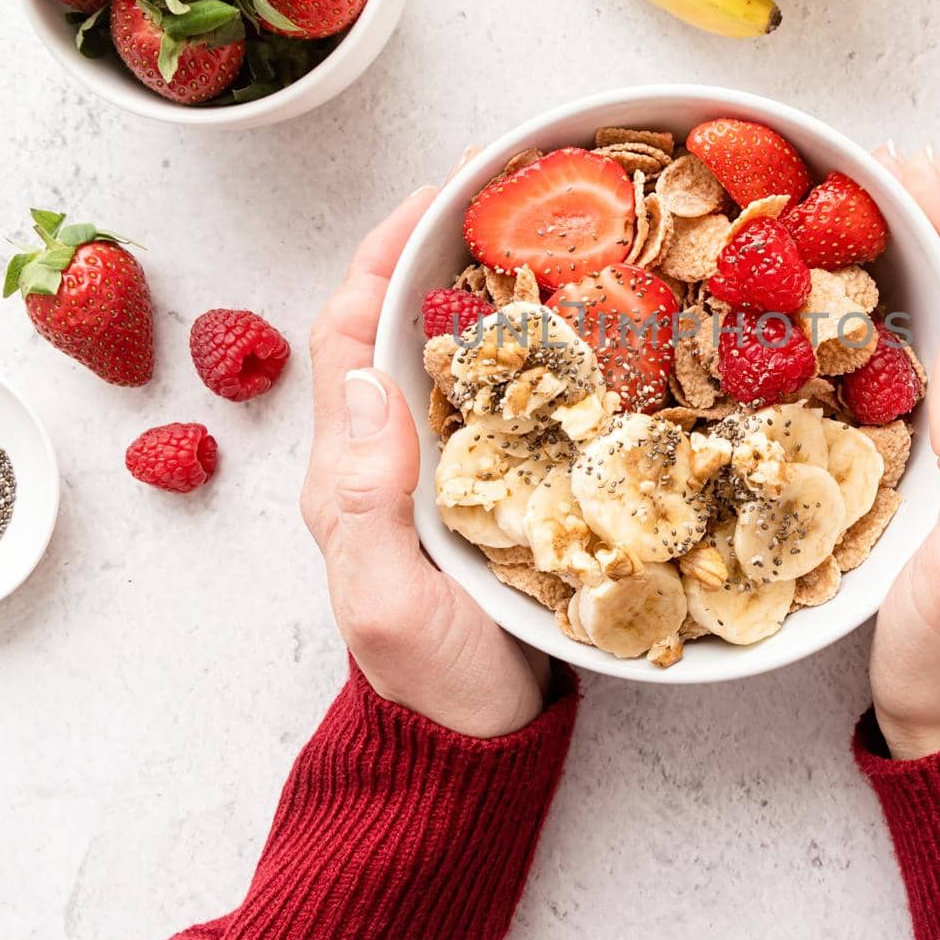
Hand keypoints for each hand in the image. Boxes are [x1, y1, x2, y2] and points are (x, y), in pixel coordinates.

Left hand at [301, 189, 548, 737]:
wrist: (478, 743)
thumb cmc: (433, 683)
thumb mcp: (388, 605)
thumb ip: (369, 503)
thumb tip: (368, 383)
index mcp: (350, 471)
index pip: (348, 332)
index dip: (382, 257)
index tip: (436, 198)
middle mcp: (390, 454)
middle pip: (400, 323)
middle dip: (443, 250)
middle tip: (510, 196)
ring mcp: (446, 469)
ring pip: (458, 353)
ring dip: (494, 288)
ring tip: (557, 238)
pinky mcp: (499, 487)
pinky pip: (509, 396)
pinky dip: (540, 347)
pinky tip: (590, 326)